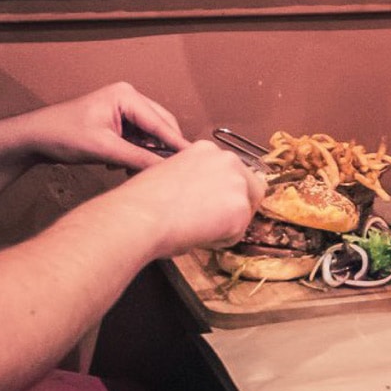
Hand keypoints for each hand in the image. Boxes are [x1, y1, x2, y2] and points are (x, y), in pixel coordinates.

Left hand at [23, 81, 192, 171]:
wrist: (34, 137)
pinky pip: (138, 139)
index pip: (161, 123)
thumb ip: (137, 158)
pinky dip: (136, 153)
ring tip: (136, 169)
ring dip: (146, 153)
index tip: (193, 160)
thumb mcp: (103, 148)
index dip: (177, 144)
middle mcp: (128, 98)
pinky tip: (124, 165)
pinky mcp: (117, 123)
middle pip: (160, 127)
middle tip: (168, 171)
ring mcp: (123, 110)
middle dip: (161, 150)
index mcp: (126, 96)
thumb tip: (165, 170)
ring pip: (150, 135)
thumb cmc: (61, 134)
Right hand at [114, 143, 264, 256]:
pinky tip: (198, 237)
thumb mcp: (169, 176)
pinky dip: (221, 241)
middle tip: (217, 223)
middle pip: (250, 186)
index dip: (222, 191)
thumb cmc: (142, 200)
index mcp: (207, 149)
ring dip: (228, 224)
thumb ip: (193, 182)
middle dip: (237, 206)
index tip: (212, 205)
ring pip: (244, 211)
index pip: (230, 170)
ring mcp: (237, 184)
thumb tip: (200, 201)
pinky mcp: (240, 209)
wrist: (140, 215)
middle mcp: (227, 160)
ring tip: (199, 231)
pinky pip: (237, 233)